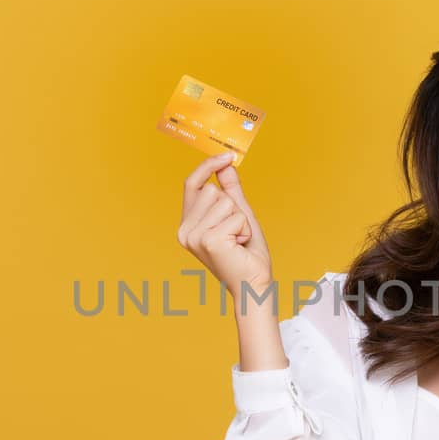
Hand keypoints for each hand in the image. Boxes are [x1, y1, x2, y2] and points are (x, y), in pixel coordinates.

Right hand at [176, 152, 273, 293]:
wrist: (253, 284)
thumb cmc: (246, 253)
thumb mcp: (239, 214)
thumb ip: (230, 190)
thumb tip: (227, 164)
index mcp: (187, 224)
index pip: (191, 184)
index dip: (207, 166)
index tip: (227, 156)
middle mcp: (185, 230)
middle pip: (213, 190)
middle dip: (233, 207)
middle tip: (236, 232)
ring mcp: (195, 236)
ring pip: (225, 201)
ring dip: (241, 219)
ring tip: (238, 240)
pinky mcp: (209, 240)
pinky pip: (236, 215)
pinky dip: (245, 228)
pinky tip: (240, 245)